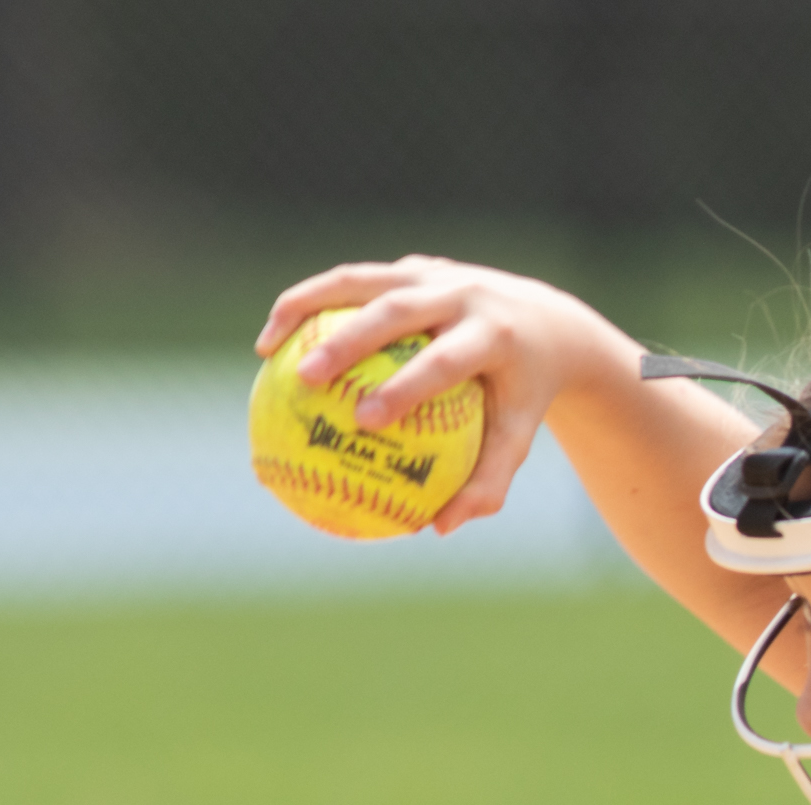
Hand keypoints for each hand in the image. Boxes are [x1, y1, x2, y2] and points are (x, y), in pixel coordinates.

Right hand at [258, 257, 641, 535]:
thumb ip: (486, 485)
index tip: (365, 422)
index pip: (443, 361)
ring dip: (307, 308)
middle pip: (397, 310)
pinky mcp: (411, 269)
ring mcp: (434, 274)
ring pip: (361, 281)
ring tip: (266, 347)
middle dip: (348, 341)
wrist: (545, 324)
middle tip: (306, 379)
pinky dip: (310, 304)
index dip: (403, 387)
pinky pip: (353, 284)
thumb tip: (436, 529)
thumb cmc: (522, 398)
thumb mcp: (516, 440)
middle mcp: (463, 294)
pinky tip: (274, 341)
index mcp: (493, 336)